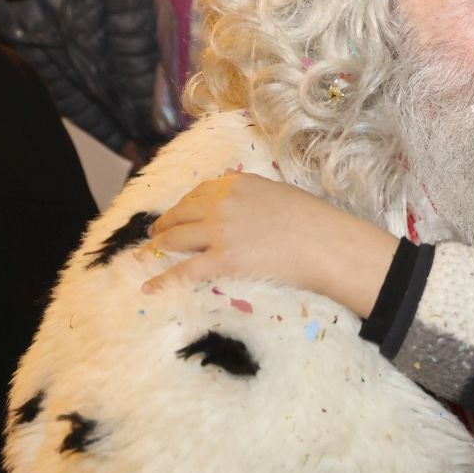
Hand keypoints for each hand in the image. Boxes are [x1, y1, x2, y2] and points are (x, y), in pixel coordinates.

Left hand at [144, 173, 397, 315]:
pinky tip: (149, 288)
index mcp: (238, 184)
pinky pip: (183, 271)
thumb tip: (244, 205)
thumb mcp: (282, 194)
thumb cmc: (317, 222)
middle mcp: (222, 203)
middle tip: (155, 233)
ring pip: (176, 239)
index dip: (184, 204)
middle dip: (164, 224)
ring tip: (146, 253)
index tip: (178, 212)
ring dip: (157, 246)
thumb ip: (256, 197)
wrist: (327, 243)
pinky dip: (162, 280)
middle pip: (182, 213)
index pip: (200, 192)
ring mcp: (219, 231)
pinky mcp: (222, 260)